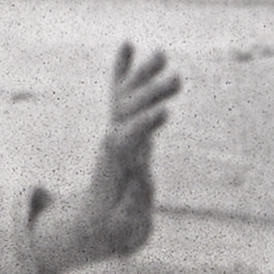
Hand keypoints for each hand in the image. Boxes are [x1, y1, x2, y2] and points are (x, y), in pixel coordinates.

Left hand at [38, 44, 179, 272]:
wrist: (96, 224)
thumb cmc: (116, 227)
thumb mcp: (127, 225)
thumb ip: (135, 203)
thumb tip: (144, 175)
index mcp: (114, 167)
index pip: (126, 139)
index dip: (143, 125)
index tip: (165, 112)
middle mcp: (113, 141)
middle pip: (126, 111)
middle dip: (149, 95)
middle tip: (177, 79)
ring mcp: (116, 131)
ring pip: (125, 97)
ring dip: (143, 75)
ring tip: (162, 53)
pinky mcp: (121, 128)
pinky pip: (120, 96)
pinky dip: (124, 72)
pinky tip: (127, 45)